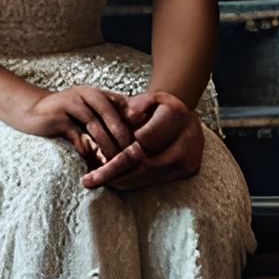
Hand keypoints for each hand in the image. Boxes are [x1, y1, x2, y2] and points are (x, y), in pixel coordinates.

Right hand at [1, 80, 139, 169]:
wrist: (29, 110)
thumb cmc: (62, 114)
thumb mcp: (85, 110)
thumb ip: (104, 117)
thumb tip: (129, 134)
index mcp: (95, 92)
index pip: (120, 104)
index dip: (133, 120)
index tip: (142, 139)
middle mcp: (84, 94)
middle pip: (110, 114)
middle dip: (122, 134)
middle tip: (132, 153)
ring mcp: (70, 104)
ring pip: (95, 126)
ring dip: (106, 145)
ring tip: (114, 160)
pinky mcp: (58, 118)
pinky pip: (76, 135)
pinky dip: (86, 149)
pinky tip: (92, 161)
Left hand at [83, 88, 204, 191]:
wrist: (185, 119)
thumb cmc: (160, 107)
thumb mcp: (149, 97)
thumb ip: (137, 104)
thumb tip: (128, 116)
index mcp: (176, 116)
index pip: (146, 138)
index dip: (122, 148)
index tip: (99, 157)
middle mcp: (186, 140)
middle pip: (146, 162)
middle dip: (116, 170)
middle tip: (89, 179)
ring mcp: (188, 158)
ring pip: (149, 175)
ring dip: (122, 179)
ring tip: (95, 181)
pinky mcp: (187, 171)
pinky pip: (155, 180)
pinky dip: (133, 181)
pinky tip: (113, 181)